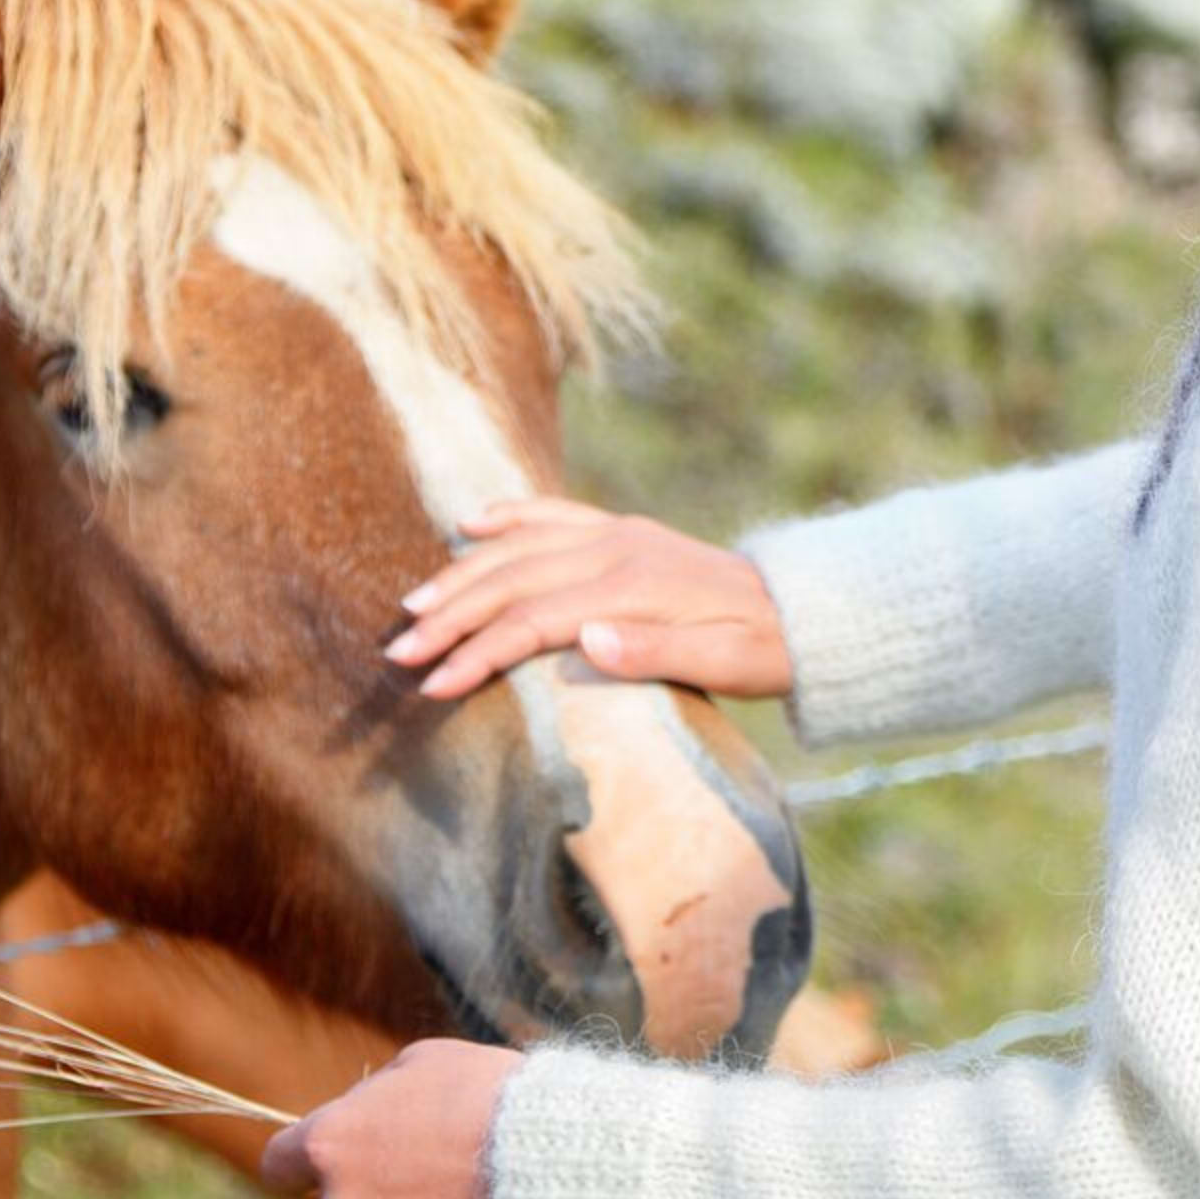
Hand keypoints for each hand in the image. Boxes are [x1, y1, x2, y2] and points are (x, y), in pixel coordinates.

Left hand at [259, 1039, 519, 1198]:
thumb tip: (369, 1112)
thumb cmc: (488, 1098)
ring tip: (468, 1189)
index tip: (320, 1158)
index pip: (278, 1162)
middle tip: (429, 1162)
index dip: (300, 1158)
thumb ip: (379, 1093)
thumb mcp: (426, 1062)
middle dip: (374, 1187)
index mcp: (333, 1145)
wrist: (553, 1164)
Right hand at [384, 495, 791, 702]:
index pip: (531, 622)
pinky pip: (555, 513)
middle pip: (511, 582)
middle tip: (398, 651)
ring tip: (414, 604)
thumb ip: (654, 655)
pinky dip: (511, 515)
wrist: (801, 610)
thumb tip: (585, 643)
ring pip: (520, 546)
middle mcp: (614, 550)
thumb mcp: (722, 666)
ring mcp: (616, 533)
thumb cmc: (759, 652)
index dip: (477, 653)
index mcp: (631, 588)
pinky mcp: (623, 529)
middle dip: (450, 617)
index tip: (434, 685)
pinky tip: (472, 522)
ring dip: (463, 573)